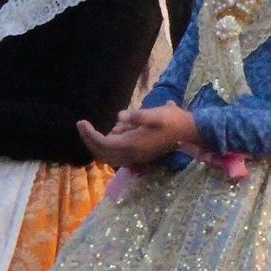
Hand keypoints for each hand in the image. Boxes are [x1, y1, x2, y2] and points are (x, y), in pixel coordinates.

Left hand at [77, 103, 198, 166]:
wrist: (189, 131)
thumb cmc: (173, 121)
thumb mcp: (156, 114)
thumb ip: (137, 116)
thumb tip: (119, 117)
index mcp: (133, 145)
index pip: (103, 143)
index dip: (89, 135)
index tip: (81, 122)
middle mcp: (132, 155)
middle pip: (102, 153)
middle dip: (89, 140)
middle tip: (82, 125)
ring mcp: (136, 157)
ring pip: (108, 155)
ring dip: (101, 142)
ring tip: (117, 124)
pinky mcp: (139, 155)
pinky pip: (117, 154)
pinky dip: (110, 144)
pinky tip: (121, 129)